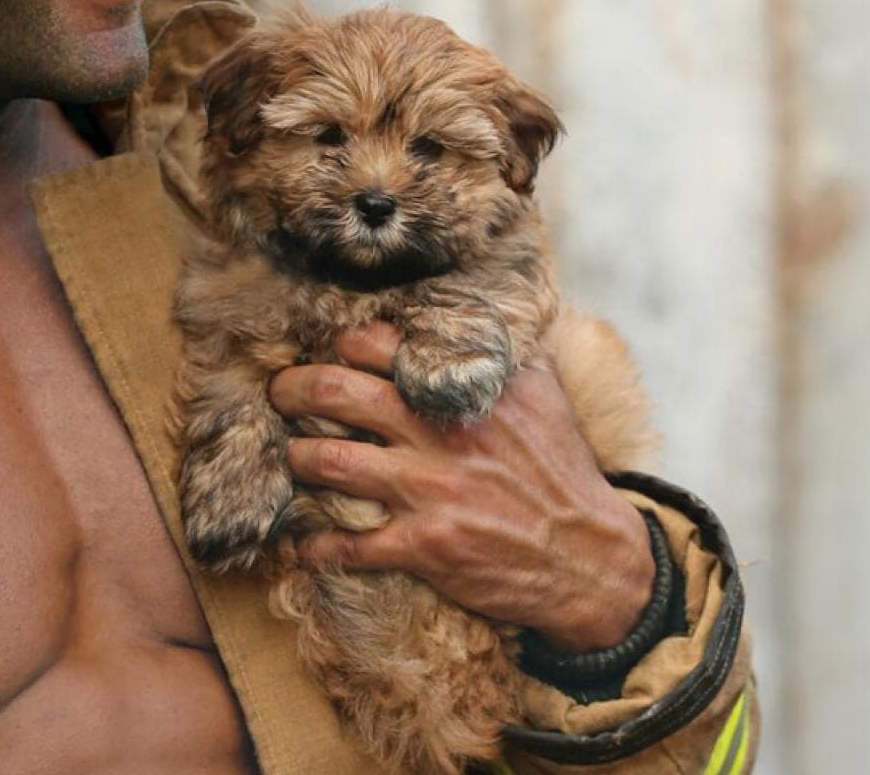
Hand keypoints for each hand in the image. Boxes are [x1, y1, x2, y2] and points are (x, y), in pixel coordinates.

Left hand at [269, 323, 655, 651]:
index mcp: (465, 388)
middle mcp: (439, 431)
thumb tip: (477, 310)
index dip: (341, 345)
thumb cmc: (562, 472)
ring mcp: (428, 489)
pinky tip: (302, 543)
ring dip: (296, 458)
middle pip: (336, 391)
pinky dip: (313, 544)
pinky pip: (347, 544)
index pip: (379, 344)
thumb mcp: (545, 393)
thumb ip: (503, 351)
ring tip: (291, 457)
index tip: (329, 353)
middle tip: (280, 393)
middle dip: (293, 388)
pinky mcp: (424, 546)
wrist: (589, 557)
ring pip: (327, 461)